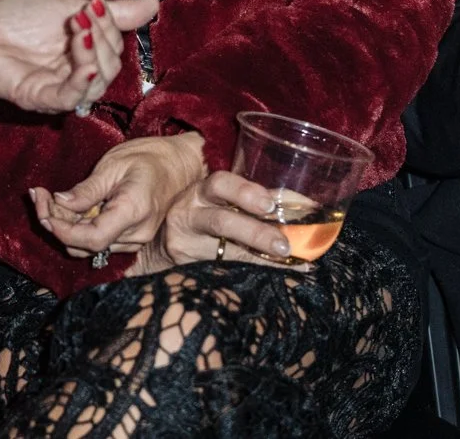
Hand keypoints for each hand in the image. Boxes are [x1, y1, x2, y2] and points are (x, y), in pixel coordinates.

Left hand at [0, 0, 157, 114]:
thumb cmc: (12, 17)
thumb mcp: (69, 8)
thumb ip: (111, 14)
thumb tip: (155, 5)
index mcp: (81, 57)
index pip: (114, 51)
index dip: (109, 28)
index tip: (93, 4)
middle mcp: (72, 77)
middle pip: (109, 68)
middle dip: (102, 38)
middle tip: (82, 16)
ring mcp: (56, 90)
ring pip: (94, 83)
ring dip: (92, 54)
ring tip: (77, 28)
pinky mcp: (37, 98)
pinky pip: (70, 98)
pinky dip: (81, 81)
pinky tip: (81, 61)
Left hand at [30, 132, 203, 258]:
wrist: (180, 164)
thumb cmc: (149, 157)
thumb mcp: (114, 165)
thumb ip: (87, 189)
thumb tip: (59, 203)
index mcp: (132, 212)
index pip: (91, 239)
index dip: (61, 230)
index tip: (42, 209)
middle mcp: (135, 234)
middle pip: (85, 244)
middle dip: (55, 223)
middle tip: (37, 195)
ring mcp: (135, 239)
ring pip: (89, 244)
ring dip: (64, 226)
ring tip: (47, 197)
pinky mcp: (131, 237)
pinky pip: (98, 239)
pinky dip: (78, 226)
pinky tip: (66, 206)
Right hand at [126, 169, 296, 275]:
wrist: (158, 244)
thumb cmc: (198, 217)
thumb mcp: (214, 200)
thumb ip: (250, 199)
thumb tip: (301, 204)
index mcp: (199, 192)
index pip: (220, 184)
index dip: (246, 192)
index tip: (271, 205)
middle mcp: (188, 215)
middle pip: (221, 222)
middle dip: (255, 232)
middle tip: (284, 244)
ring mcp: (186, 245)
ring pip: (223, 252)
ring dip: (258, 257)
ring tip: (284, 261)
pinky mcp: (187, 268)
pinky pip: (222, 271)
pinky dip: (252, 272)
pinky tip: (276, 276)